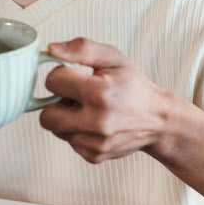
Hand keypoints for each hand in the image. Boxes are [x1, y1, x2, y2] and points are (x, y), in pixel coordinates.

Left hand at [39, 38, 176, 163]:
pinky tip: (93, 123)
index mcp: (100, 93)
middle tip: (76, 96)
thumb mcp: (112, 58)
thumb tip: (51, 49)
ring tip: (87, 109)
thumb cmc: (133, 87)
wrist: (157, 119)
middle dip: (56, 103)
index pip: (52, 82)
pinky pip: (69, 142)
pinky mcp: (95, 155)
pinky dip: (76, 132)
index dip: (61, 75)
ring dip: (65, 118)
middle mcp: (97, 121)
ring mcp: (96, 142)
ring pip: (55, 130)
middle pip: (46, 116)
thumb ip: (81, 48)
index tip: (75, 76)